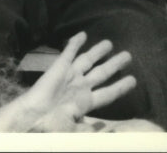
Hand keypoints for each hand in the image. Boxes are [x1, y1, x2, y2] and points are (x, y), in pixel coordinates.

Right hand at [0, 32, 135, 132]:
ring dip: (98, 51)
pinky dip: (75, 43)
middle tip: (128, 56)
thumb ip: (88, 129)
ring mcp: (70, 75)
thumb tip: (104, 128)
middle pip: (103, 73)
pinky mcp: (59, 66)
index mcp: (86, 102)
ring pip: (88, 60)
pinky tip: (83, 34)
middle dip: (115, 64)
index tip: (133, 80)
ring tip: (110, 43)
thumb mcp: (74, 131)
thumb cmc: (52, 125)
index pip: (109, 93)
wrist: (33, 115)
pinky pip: (69, 52)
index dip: (121, 87)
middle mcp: (81, 86)